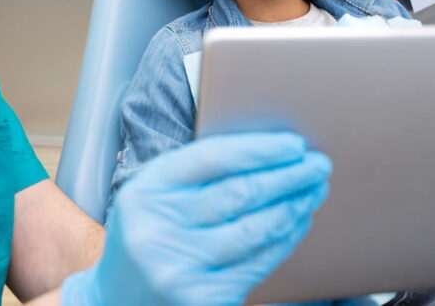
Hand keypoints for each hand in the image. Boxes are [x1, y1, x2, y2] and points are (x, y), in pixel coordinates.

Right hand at [60, 133, 331, 305]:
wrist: (115, 302)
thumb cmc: (146, 235)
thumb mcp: (152, 195)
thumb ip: (194, 173)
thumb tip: (265, 149)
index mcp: (147, 191)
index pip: (213, 158)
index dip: (260, 149)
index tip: (294, 144)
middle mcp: (159, 230)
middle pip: (240, 193)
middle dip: (289, 176)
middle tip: (319, 164)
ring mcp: (181, 269)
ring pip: (255, 230)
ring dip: (294, 206)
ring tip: (315, 190)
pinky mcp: (203, 300)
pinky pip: (258, 262)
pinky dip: (285, 239)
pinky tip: (298, 221)